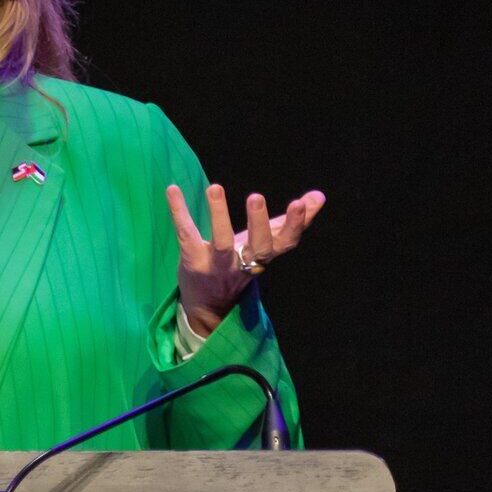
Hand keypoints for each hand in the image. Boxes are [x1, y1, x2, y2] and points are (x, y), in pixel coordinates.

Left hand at [164, 184, 325, 335]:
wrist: (208, 304)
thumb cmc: (240, 264)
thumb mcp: (266, 245)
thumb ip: (291, 222)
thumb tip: (319, 196)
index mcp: (264, 257)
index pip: (286, 243)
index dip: (296, 225)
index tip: (300, 203)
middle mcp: (244, 263)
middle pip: (258, 247)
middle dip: (259, 223)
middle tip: (256, 196)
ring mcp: (217, 266)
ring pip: (221, 243)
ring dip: (218, 215)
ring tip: (214, 187)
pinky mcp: (192, 262)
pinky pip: (187, 235)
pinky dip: (179, 212)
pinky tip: (173, 190)